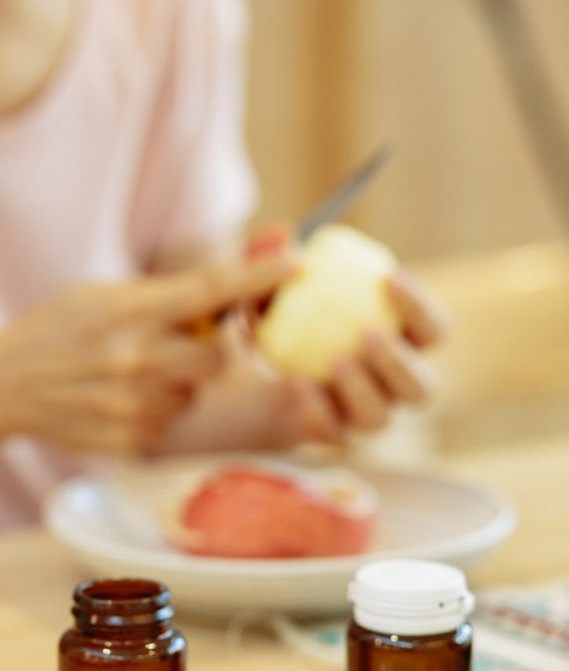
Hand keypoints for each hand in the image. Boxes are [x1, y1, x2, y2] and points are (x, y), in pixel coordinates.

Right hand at [0, 250, 297, 455]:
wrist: (5, 384)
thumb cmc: (63, 330)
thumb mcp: (106, 295)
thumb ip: (169, 293)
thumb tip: (244, 268)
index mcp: (131, 310)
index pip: (209, 289)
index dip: (257, 276)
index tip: (295, 260)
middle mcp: (137, 358)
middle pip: (216, 357)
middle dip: (204, 351)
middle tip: (170, 345)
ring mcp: (134, 404)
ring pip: (194, 392)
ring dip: (177, 383)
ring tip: (130, 375)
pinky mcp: (131, 439)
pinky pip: (172, 421)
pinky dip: (156, 410)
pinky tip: (119, 399)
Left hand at [251, 226, 446, 441]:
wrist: (236, 370)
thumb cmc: (269, 316)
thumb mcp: (261, 283)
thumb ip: (268, 258)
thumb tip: (285, 233)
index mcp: (397, 343)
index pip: (433, 331)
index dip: (421, 307)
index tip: (388, 277)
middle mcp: (386, 386)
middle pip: (422, 389)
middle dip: (400, 362)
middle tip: (369, 332)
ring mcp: (358, 416)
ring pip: (381, 418)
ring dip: (363, 389)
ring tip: (335, 359)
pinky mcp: (328, 436)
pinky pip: (334, 434)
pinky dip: (319, 409)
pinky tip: (298, 385)